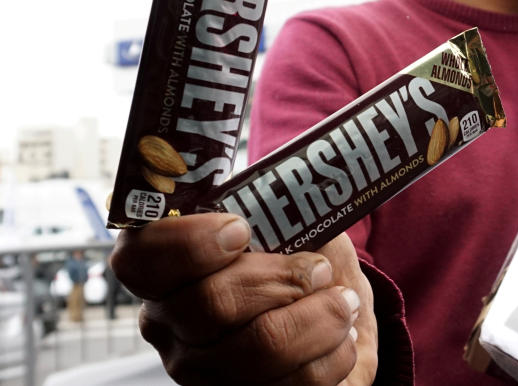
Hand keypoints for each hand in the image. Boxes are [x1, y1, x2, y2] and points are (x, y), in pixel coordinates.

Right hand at [110, 214, 377, 384]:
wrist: (336, 314)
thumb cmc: (301, 255)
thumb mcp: (290, 217)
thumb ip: (278, 203)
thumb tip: (300, 185)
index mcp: (166, 270)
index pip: (139, 258)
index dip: (186, 244)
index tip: (241, 229)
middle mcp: (171, 327)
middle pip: (209, 305)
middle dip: (281, 280)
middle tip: (318, 268)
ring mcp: (203, 373)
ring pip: (258, 350)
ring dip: (320, 319)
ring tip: (345, 302)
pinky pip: (293, 384)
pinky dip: (334, 353)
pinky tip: (342, 335)